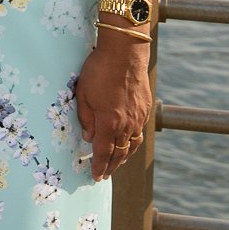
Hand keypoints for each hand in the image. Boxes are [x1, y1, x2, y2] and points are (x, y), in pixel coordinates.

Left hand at [75, 40, 151, 180]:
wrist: (125, 53)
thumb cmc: (99, 70)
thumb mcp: (83, 93)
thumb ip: (85, 118)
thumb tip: (88, 137)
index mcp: (109, 122)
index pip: (103, 151)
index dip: (99, 165)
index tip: (95, 176)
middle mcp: (127, 124)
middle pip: (119, 152)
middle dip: (111, 166)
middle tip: (104, 175)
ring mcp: (139, 117)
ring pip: (132, 145)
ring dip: (124, 157)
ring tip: (116, 164)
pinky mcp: (145, 109)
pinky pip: (139, 132)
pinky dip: (132, 142)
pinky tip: (128, 143)